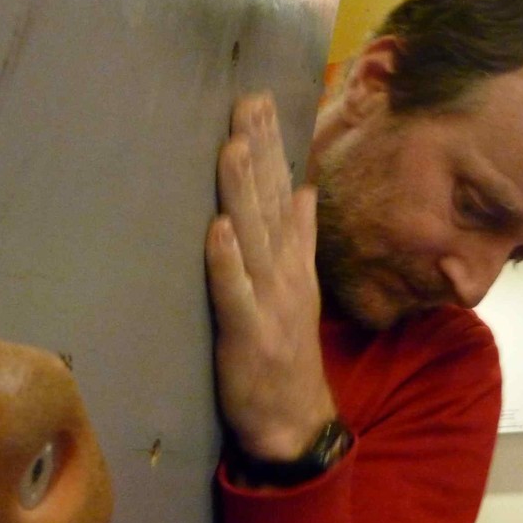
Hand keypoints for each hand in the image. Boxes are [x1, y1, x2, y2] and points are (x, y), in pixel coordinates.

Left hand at [205, 93, 336, 461]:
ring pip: (254, 239)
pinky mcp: (249, 336)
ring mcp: (269, 303)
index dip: (273, 147)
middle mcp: (284, 274)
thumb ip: (300, 239)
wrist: (295, 421)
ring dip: (244, 193)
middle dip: (260, 151)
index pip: (284, 194)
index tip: (261, 102)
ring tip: (233, 147)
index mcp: (292, 262)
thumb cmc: (286, 353)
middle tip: (248, 101)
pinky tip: (217, 230)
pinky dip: (226, 263)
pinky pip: (235, 295)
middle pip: (271, 204)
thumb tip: (304, 191)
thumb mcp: (299, 289)